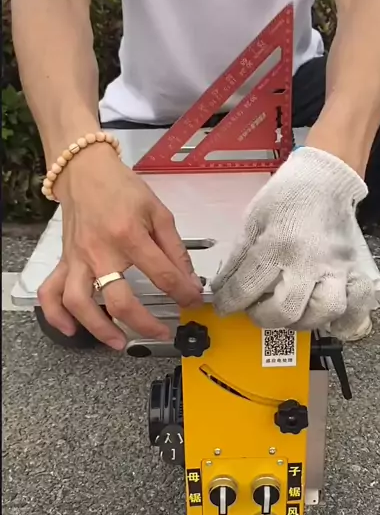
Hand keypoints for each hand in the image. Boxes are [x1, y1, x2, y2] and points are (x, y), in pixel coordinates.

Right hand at [38, 143, 202, 348]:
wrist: (85, 171)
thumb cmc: (123, 190)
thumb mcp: (158, 212)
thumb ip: (174, 248)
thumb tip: (189, 280)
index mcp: (129, 235)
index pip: (161, 274)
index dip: (183, 293)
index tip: (193, 301)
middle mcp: (100, 251)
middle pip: (118, 299)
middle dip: (143, 323)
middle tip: (162, 333)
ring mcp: (78, 259)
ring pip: (79, 303)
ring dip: (98, 328)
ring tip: (118, 343)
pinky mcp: (65, 261)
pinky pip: (51, 292)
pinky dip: (57, 315)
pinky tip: (71, 330)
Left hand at [211, 147, 375, 336]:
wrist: (326, 179)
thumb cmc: (287, 197)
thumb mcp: (253, 221)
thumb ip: (238, 258)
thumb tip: (223, 287)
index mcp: (277, 245)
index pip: (246, 288)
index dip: (228, 303)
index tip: (224, 306)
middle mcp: (310, 260)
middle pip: (288, 310)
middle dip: (264, 318)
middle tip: (257, 310)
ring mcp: (337, 267)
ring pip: (325, 312)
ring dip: (303, 321)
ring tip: (291, 313)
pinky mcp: (357, 269)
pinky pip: (360, 305)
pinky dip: (347, 321)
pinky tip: (330, 322)